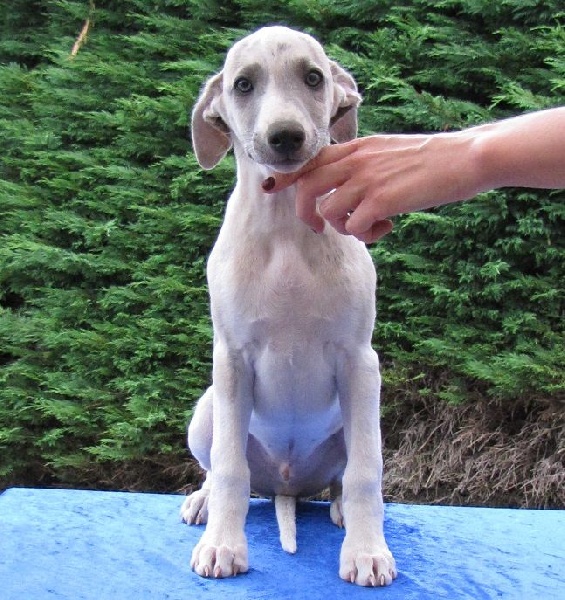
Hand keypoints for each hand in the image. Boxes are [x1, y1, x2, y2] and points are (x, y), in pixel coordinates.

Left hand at [262, 132, 480, 242]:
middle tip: (322, 228)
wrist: (464, 157)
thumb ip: (361, 164)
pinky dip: (367, 234)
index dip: (286, 175)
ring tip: (369, 225)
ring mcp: (367, 180)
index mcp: (356, 148)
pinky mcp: (381, 200)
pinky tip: (387, 227)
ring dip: (344, 227)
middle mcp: (355, 161)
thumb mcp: (387, 152)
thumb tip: (343, 190)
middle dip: (306, 214)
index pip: (309, 160)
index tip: (268, 188)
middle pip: (306, 188)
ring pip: (329, 212)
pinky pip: (354, 227)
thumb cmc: (429, 158)